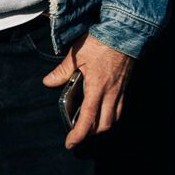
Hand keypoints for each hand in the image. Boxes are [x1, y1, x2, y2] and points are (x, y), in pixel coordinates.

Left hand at [42, 34, 133, 150]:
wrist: (125, 31)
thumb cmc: (101, 42)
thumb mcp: (78, 54)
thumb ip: (62, 71)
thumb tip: (48, 82)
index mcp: (97, 88)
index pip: (87, 119)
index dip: (78, 135)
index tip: (70, 143)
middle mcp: (110, 93)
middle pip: (103, 125)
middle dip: (91, 133)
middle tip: (79, 130)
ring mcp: (120, 90)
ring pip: (114, 119)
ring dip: (102, 125)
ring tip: (91, 121)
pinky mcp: (126, 85)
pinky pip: (120, 107)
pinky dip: (111, 114)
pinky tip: (104, 107)